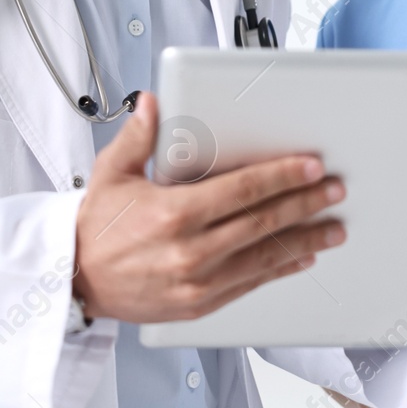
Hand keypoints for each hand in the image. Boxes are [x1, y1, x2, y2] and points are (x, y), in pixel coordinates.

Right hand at [71, 92, 345, 322]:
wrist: (73, 283)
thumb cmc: (94, 229)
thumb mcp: (111, 174)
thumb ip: (138, 137)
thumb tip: (152, 103)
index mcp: (173, 214)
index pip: (243, 190)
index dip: (282, 176)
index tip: (310, 166)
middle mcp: (190, 251)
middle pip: (263, 222)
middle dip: (305, 203)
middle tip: (333, 190)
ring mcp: (197, 282)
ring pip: (265, 257)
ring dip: (304, 240)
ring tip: (332, 227)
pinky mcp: (199, 304)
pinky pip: (250, 284)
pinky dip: (280, 270)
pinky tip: (300, 258)